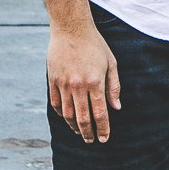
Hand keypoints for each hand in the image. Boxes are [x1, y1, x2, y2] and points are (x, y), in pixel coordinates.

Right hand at [47, 22, 120, 143]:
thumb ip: (114, 86)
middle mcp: (78, 85)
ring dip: (74, 126)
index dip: (102, 128)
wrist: (70, 28)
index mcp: (95, 82)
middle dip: (88, 133)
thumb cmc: (94, 45)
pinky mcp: (52, 80)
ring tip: (80, 132)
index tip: (104, 139)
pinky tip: (67, 118)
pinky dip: (61, 114)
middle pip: (82, 118)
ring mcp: (63, 83)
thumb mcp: (110, 63)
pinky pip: (56, 103)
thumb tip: (116, 108)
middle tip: (91, 141)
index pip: (100, 113)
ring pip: (68, 114)